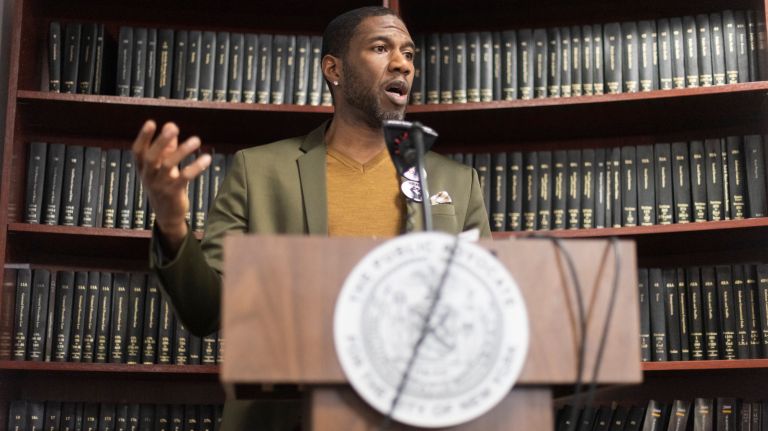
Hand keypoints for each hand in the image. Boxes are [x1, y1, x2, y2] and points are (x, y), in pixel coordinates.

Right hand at [132, 120, 210, 253]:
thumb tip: (170, 125)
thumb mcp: (162, 167)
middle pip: (151, 157)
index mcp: (143, 168)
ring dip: (183, 151)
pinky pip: (184, 178)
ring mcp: (160, 185)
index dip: (143, 137)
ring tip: (197, 140)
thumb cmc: (165, 186)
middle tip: (173, 127)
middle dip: (161, 141)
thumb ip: (167, 147)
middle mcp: (148, 176)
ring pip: (168, 166)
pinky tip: (207, 158)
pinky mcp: (173, 193)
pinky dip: (196, 167)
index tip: (151, 122)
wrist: (167, 216)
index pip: (138, 151)